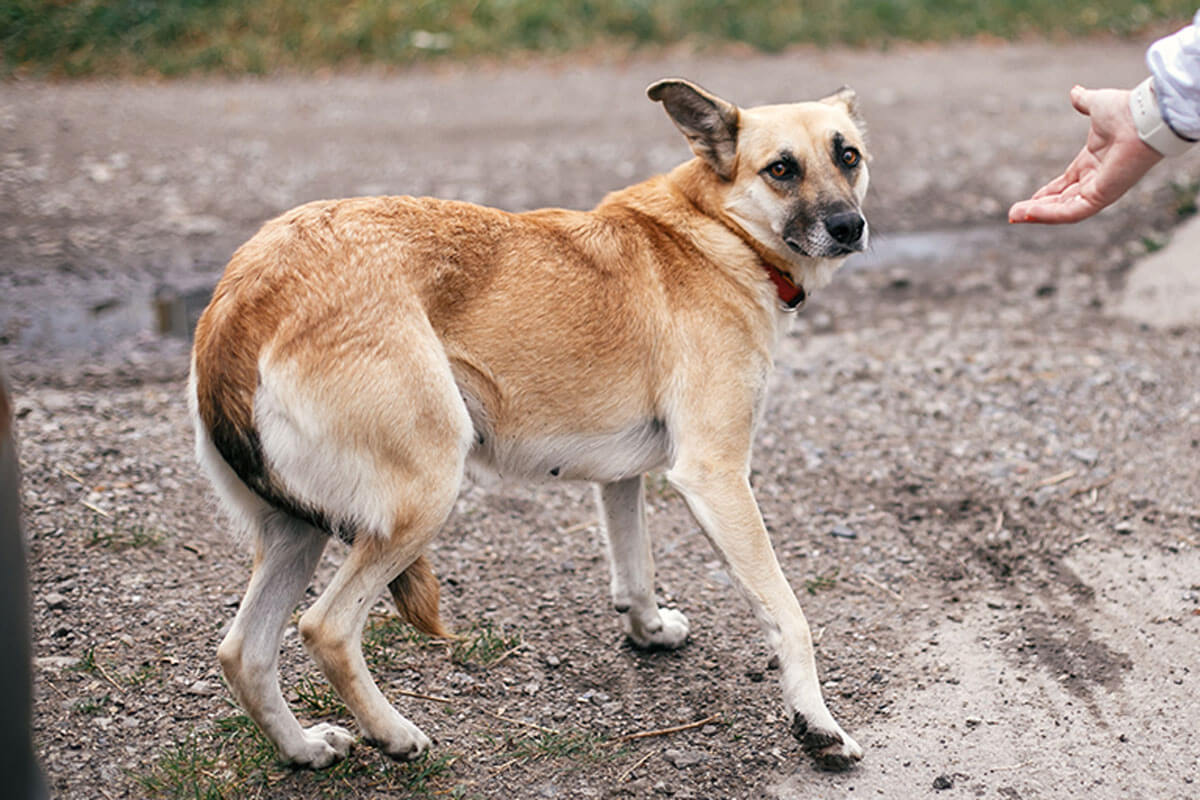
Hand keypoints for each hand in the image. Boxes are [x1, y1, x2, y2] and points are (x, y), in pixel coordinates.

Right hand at [1008, 86, 1162, 223]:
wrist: (1144, 115)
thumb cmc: (1127, 110)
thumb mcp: (1096, 105)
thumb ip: (1083, 102)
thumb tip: (1074, 91)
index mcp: (1094, 162)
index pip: (1067, 184)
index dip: (1047, 193)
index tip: (1029, 199)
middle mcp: (1097, 179)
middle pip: (1062, 201)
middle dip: (1037, 208)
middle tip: (1013, 214)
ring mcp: (1100, 189)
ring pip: (1064, 210)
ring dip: (1038, 215)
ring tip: (1014, 216)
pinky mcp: (1102, 196)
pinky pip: (1071, 212)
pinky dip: (1049, 214)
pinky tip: (1028, 212)